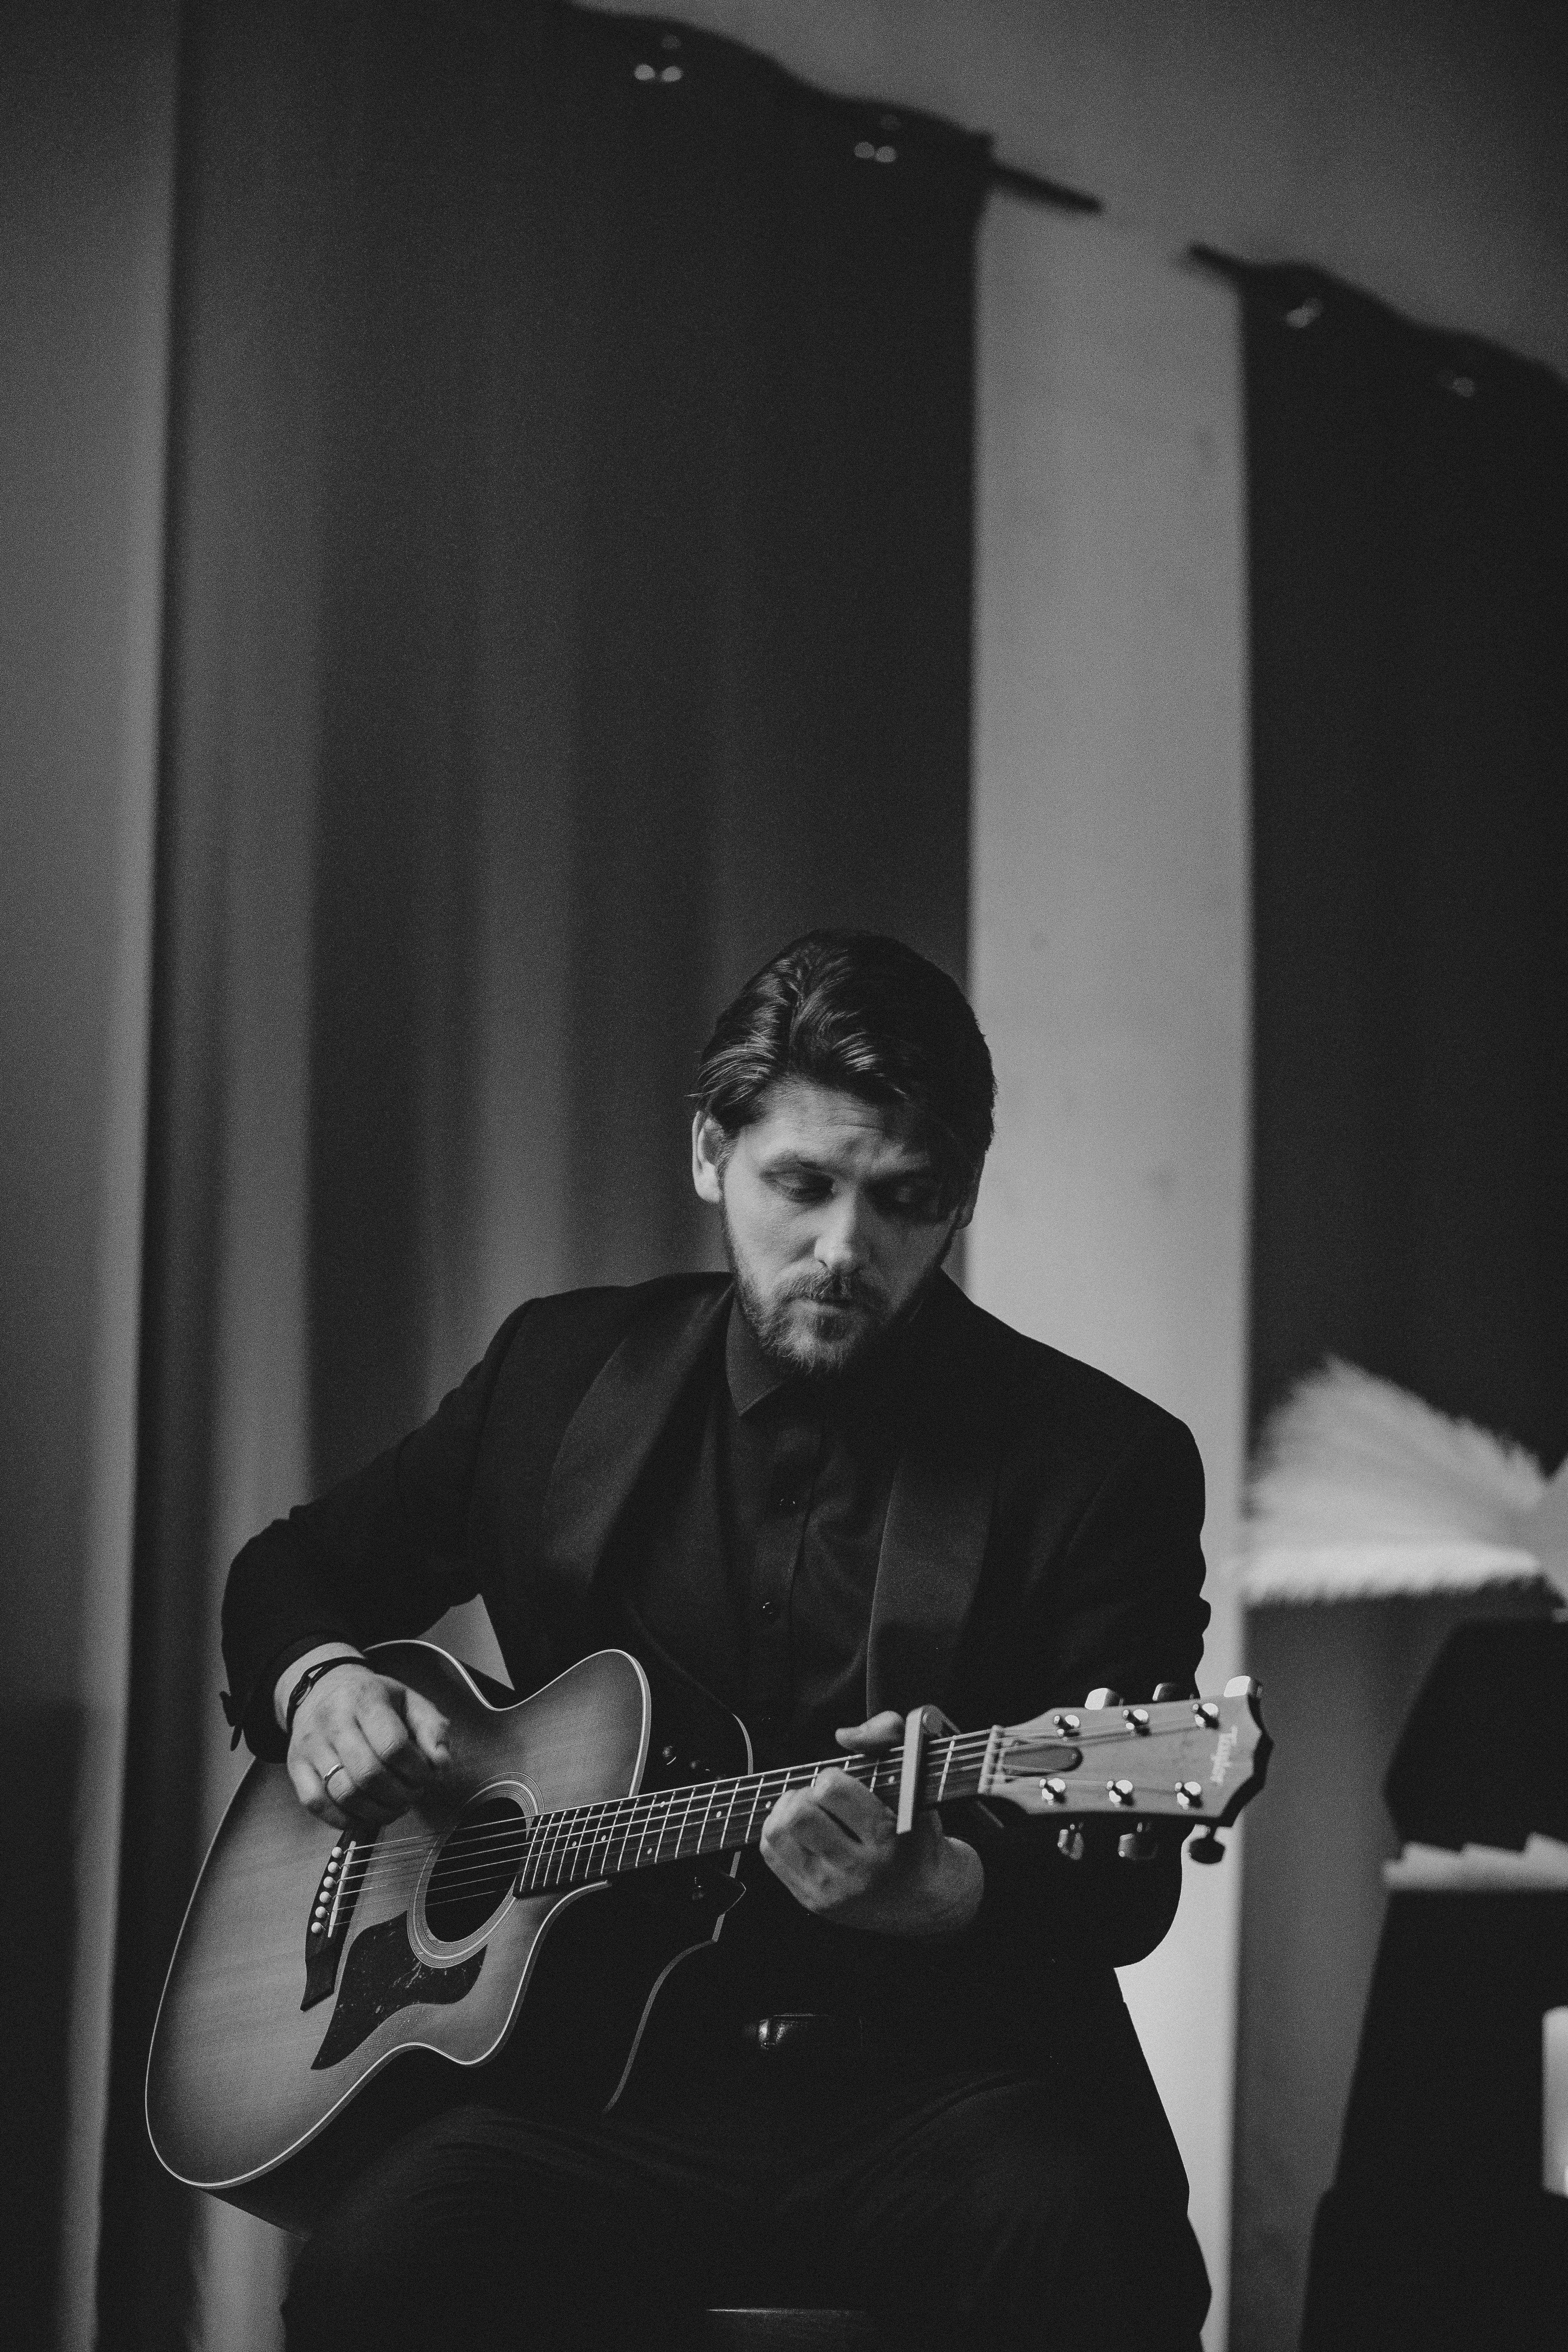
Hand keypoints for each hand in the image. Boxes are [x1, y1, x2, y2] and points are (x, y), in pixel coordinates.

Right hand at [285, 1659, 450, 1830]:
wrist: (323, 1689)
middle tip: (412, 1794)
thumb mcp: (409, 1700)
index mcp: (365, 1699)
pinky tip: (366, 1813)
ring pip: (344, 1794)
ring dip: (377, 1811)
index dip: (416, 1770)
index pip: (393, 1745)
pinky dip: (346, 1819)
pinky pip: (318, 1805)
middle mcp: (333, 1721)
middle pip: (369, 1775)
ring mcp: (310, 1746)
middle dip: (400, 1795)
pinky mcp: (296, 1767)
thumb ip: (432, 1728)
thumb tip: (441, 1763)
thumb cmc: (372, 1699)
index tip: (428, 1776)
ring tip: (394, 1805)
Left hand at [759, 1710, 982, 1936]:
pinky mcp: (813, 1902)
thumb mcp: (917, 1781)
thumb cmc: (918, 1833)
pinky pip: (771, 1854)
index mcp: (887, 1837)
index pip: (831, 1790)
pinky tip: (801, 1832)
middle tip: (821, 1801)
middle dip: (805, 1795)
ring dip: (787, 1811)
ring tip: (808, 1812)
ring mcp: (832, 1891)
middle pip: (799, 1815)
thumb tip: (845, 1735)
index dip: (831, 1777)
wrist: (926, 1898)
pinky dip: (779, 1833)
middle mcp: (858, 1870)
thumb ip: (889, 1737)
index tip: (843, 1785)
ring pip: (777, 1833)